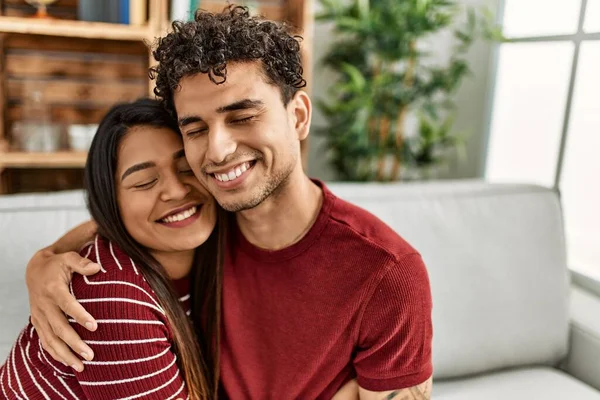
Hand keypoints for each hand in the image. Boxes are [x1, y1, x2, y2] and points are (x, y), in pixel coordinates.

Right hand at [26, 248, 100, 371]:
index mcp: (54, 289)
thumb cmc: (57, 264)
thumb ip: (82, 263)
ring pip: (50, 339)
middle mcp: (44, 305)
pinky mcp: (37, 322)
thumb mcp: (68, 258)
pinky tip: (68, 362)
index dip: (80, 316)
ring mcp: (39, 315)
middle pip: (59, 328)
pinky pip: (44, 341)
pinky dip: (55, 353)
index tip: (95, 326)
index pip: (67, 305)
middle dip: (75, 343)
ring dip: (65, 354)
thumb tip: (97, 268)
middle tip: (91, 355)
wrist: (35, 270)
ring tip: (81, 365)